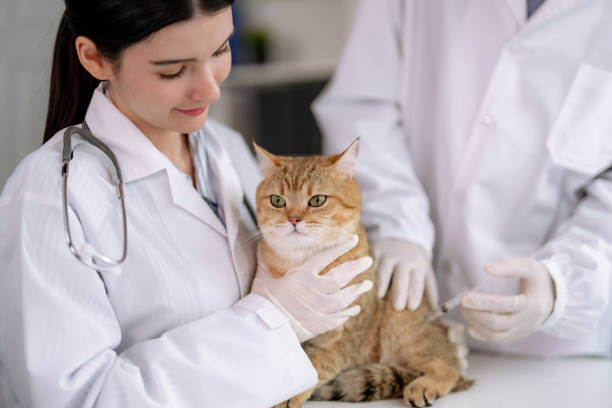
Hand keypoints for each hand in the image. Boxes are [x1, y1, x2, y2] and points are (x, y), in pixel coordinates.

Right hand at [251, 235, 373, 341]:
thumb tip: (261, 246)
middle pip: (341, 276)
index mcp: (302, 275)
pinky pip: (340, 317)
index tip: (354, 240)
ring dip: (357, 290)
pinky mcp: (320, 324)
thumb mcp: (263, 278)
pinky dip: (349, 312)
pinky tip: (355, 308)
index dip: (341, 247)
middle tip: (368, 260)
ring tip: (367, 284)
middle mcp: (315, 289)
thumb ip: (266, 263)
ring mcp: (320, 308)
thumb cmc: (261, 302)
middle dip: (356, 267)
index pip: (326, 257)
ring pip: (345, 297)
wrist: (263, 328)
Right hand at [372, 238, 437, 310]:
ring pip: (382, 270)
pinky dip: (366, 274)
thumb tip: (434, 310)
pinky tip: (364, 284)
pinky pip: (369, 264)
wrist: (398, 235)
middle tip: (397, 307)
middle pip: (401, 276)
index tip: (411, 307)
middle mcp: (402, 259)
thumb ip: (429, 289)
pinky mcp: (373, 250)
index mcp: (417, 265)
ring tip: (379, 296)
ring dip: (381, 283)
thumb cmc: (411, 260)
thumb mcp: (424, 270)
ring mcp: (386, 254)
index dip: (414, 294)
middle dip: (399, 292)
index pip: (416, 282)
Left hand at [461, 258, 554, 342]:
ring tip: (465, 311)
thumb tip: (486, 269)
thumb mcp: (527, 266)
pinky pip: (498, 339)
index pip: (505, 305)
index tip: (464, 298)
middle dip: (476, 314)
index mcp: (532, 304)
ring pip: (496, 335)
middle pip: (498, 323)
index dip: (483, 302)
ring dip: (476, 324)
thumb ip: (508, 266)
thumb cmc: (537, 278)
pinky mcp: (518, 335)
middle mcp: (528, 321)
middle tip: (462, 303)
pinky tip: (470, 326)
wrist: (554, 296)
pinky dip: (482, 335)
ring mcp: (523, 330)